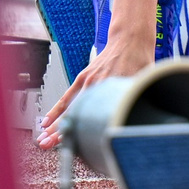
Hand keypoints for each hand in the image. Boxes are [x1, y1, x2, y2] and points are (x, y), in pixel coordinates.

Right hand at [36, 25, 156, 149]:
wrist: (130, 40)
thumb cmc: (139, 62)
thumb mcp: (144, 85)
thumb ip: (138, 102)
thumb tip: (140, 121)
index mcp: (112, 90)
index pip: (95, 118)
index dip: (83, 134)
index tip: (75, 147)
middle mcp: (97, 87)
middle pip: (76, 115)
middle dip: (61, 133)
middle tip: (49, 147)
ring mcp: (88, 82)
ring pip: (69, 109)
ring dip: (55, 125)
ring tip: (44, 140)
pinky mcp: (83, 78)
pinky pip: (66, 97)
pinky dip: (56, 110)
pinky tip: (46, 122)